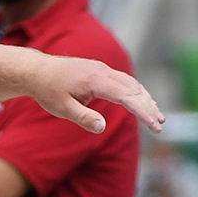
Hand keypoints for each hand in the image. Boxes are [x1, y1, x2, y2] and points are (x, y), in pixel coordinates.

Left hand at [32, 54, 164, 133]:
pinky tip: (141, 103)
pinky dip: (135, 93)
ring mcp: (104, 69)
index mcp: (95, 81)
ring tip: (155, 117)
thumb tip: (102, 127)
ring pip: (132, 84)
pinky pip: (124, 81)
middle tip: (160, 126)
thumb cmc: (48, 91)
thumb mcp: (61, 108)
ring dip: (145, 99)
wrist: (38, 70)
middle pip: (134, 89)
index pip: (126, 96)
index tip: (155, 124)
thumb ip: (83, 117)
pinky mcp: (102, 71)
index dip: (143, 111)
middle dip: (149, 107)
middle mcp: (103, 72)